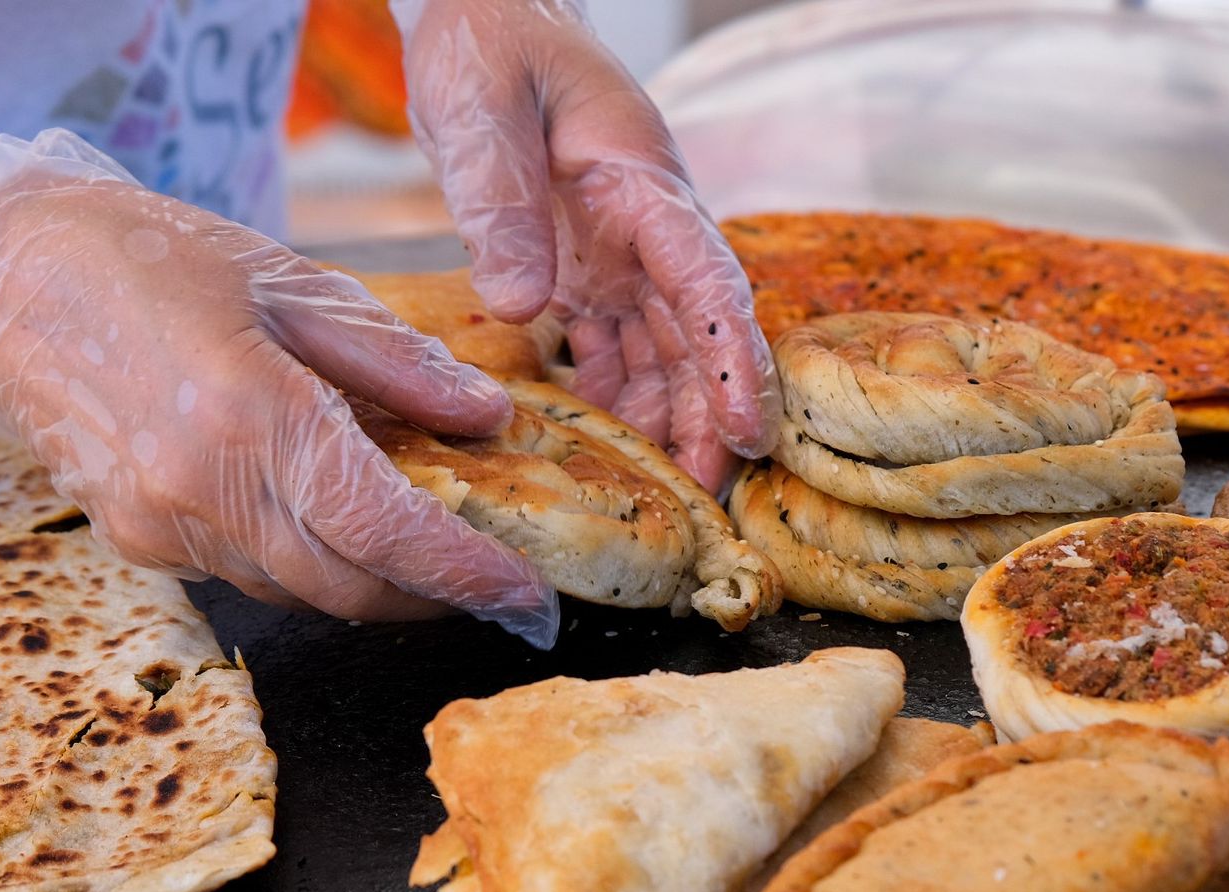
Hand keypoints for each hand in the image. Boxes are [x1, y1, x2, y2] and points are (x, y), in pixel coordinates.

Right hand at [0, 129, 558, 645]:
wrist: (2, 281)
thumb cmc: (151, 259)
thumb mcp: (293, 285)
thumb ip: (397, 363)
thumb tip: (488, 421)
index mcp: (251, 416)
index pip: (386, 533)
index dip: (466, 576)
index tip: (527, 598)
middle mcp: (203, 491)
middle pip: (351, 588)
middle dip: (436, 599)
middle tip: (498, 586)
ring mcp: (164, 526)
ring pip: (303, 593)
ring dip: (376, 587)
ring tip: (433, 552)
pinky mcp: (140, 542)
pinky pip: (251, 576)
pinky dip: (311, 565)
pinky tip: (339, 526)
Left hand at [391, 0, 776, 491]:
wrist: (485, 13)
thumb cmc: (490, 42)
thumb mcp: (479, 109)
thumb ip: (499, 200)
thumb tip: (519, 302)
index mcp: (644, 185)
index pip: (708, 284)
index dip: (733, 365)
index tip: (748, 434)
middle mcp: (650, 229)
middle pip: (701, 338)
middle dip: (712, 420)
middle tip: (709, 505)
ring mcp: (624, 252)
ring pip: (665, 352)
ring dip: (668, 420)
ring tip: (663, 499)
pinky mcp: (590, 267)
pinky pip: (616, 345)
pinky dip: (615, 395)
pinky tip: (604, 444)